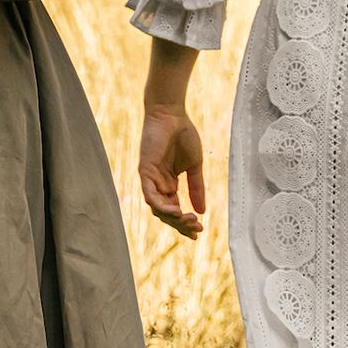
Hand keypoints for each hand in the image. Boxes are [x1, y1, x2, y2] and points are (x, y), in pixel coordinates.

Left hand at [139, 105, 205, 239]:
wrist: (172, 115)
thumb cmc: (183, 135)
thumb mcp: (194, 165)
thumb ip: (196, 187)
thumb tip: (202, 211)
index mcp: (169, 184)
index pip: (175, 211)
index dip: (185, 223)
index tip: (199, 232)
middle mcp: (158, 185)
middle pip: (167, 214)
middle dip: (181, 224)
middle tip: (197, 229)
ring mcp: (150, 180)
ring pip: (158, 209)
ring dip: (173, 218)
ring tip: (190, 220)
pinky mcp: (145, 173)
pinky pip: (150, 196)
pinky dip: (162, 206)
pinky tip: (176, 211)